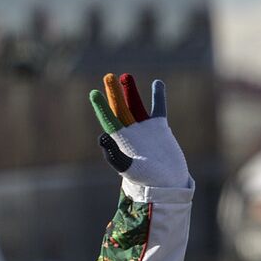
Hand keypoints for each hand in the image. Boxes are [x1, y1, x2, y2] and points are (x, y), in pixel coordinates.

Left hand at [89, 73, 190, 189]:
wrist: (167, 184)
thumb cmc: (146, 180)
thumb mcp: (127, 168)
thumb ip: (114, 154)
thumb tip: (101, 137)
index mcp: (119, 140)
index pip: (108, 119)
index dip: (101, 106)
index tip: (94, 93)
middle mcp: (129, 131)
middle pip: (119, 108)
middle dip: (114, 93)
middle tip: (109, 76)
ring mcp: (144, 128)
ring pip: (135, 105)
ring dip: (130, 91)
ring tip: (126, 76)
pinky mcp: (159, 127)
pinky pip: (157, 108)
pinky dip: (158, 96)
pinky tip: (157, 83)